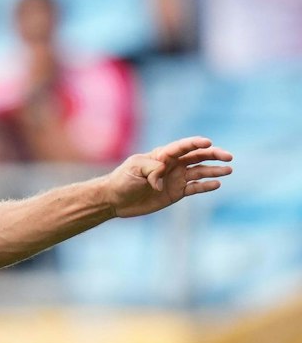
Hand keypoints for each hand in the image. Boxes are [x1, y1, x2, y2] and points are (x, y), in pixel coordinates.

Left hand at [106, 136, 232, 218]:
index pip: (184, 146)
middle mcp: (173, 164)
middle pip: (198, 156)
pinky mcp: (176, 192)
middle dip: (214, 155)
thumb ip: (152, 169)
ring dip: (215, 170)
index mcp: (163, 155)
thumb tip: (163, 181)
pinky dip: (206, 186)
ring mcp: (176, 178)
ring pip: (200, 171)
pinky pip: (195, 188)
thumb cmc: (122, 180)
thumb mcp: (134, 169)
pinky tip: (217, 184)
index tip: (208, 142)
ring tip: (229, 170)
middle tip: (228, 156)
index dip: (196, 143)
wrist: (114, 199)